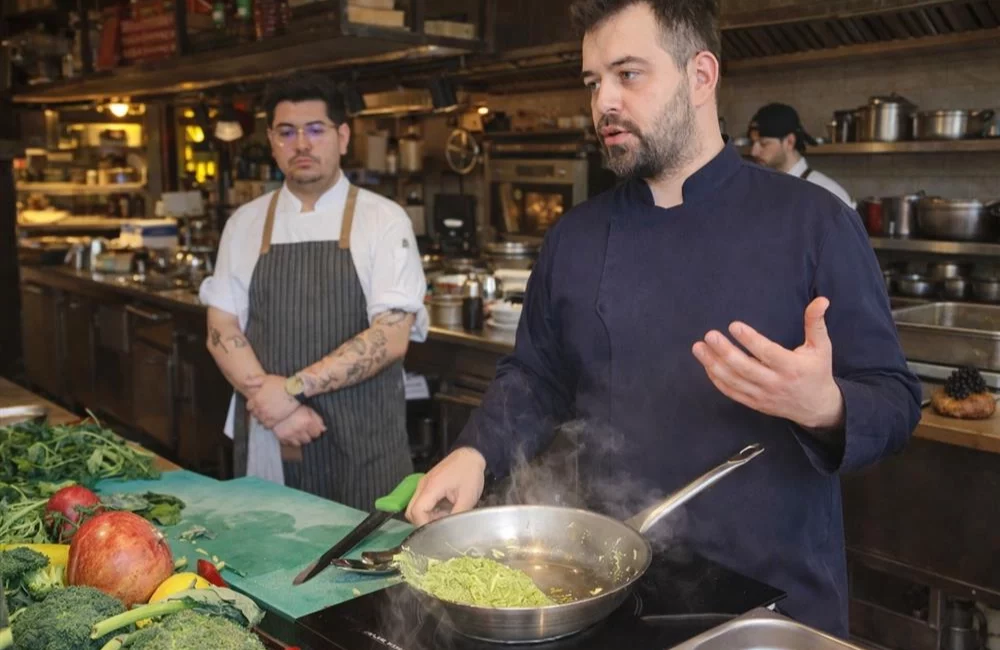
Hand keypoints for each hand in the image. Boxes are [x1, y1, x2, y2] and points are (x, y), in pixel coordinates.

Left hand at [246, 375, 299, 428]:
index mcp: (256, 399)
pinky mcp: (275, 420)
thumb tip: (244, 382)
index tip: (258, 403)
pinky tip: (271, 420)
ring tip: (268, 414)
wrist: (295, 391)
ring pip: (260, 420)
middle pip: (254, 413)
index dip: (253, 404)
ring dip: (262, 418)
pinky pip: (267, 425)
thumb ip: (254, 381)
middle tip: (264, 409)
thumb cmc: (281, 384)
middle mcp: (260, 408)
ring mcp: (267, 415)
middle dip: (257, 411)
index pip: (249, 406)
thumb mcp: (266, 379)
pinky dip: (268, 424)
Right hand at [272, 405, 325, 446]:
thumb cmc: (294, 408)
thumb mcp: (308, 410)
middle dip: (308, 436)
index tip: (313, 428)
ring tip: (297, 432)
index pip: (317, 433)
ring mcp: (290, 435)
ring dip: (300, 439)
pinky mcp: (282, 438)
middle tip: (304, 430)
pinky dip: (291, 441)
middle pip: (308, 440)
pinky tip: (291, 434)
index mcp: (307, 421)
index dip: (315, 431)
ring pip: (300, 444)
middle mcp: (299, 430)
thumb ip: (317, 419)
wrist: (276, 407)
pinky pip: (290, 444)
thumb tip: (324, 429)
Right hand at [405, 447, 486, 525]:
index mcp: (431, 487)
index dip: (424, 525)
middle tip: (441, 525)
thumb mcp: (468, 498)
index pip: (416, 512)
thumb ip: (457, 516)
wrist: (470, 455)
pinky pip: (421, 502)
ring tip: (445, 516)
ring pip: (414, 508)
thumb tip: (452, 531)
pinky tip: (444, 510)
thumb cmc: (470, 473)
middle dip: (424, 522)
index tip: (437, 531)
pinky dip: (429, 510)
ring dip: (427, 516)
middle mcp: (422, 486)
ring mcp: (423, 485)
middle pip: (411, 512)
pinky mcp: (427, 485)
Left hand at [691, 297, 844, 430]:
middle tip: (710, 335)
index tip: (733, 326)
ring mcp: (763, 395)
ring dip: (713, 364)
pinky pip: (732, 392)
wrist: (816, 407)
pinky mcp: (754, 403)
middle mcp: (775, 383)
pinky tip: (706, 364)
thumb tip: (821, 299)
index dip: (750, 340)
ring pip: (734, 381)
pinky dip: (717, 379)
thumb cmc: (817, 371)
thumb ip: (816, 323)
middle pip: (745, 368)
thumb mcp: (821, 347)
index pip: (768, 353)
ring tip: (698, 347)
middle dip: (725, 351)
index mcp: (792, 367)